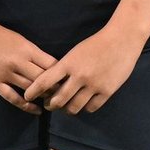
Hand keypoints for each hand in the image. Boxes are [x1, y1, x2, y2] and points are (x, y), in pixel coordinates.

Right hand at [0, 24, 56, 112]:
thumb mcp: (20, 39)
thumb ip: (33, 53)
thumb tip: (50, 66)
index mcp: (27, 49)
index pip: (50, 64)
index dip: (60, 74)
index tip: (66, 80)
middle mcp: (19, 62)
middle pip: (42, 79)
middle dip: (54, 88)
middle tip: (62, 94)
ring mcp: (6, 73)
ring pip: (29, 89)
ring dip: (41, 96)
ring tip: (51, 102)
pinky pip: (13, 97)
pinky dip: (26, 105)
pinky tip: (36, 110)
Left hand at [22, 27, 142, 114]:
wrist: (122, 39)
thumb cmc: (96, 43)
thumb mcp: (76, 52)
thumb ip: (64, 68)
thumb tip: (51, 84)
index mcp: (69, 64)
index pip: (44, 81)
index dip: (33, 91)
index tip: (27, 96)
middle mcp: (79, 76)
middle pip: (58, 100)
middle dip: (50, 105)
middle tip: (49, 105)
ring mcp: (94, 85)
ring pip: (74, 107)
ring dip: (67, 109)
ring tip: (66, 107)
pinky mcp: (107, 91)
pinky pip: (91, 108)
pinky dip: (85, 108)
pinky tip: (83, 103)